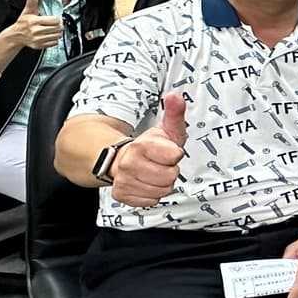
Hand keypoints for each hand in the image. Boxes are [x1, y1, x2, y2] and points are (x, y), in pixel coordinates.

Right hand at [6, 0, 63, 49]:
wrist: (16, 36)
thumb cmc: (23, 23)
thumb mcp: (27, 11)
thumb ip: (31, 1)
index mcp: (34, 21)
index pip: (55, 20)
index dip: (58, 19)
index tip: (56, 19)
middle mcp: (36, 31)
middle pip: (57, 28)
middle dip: (59, 26)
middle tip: (57, 24)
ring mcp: (38, 39)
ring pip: (57, 36)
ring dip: (58, 33)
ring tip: (54, 30)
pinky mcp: (39, 45)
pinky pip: (54, 43)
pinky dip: (55, 40)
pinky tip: (50, 36)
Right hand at [111, 91, 187, 206]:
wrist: (122, 158)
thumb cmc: (150, 146)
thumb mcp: (166, 129)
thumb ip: (174, 113)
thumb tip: (176, 96)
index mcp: (141, 145)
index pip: (175, 156)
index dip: (175, 154)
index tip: (168, 151)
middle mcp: (129, 163)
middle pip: (170, 177)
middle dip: (170, 171)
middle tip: (161, 164)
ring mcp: (124, 180)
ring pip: (161, 191)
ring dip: (161, 184)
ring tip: (153, 173)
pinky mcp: (122, 195)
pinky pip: (150, 201)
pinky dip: (151, 195)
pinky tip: (145, 183)